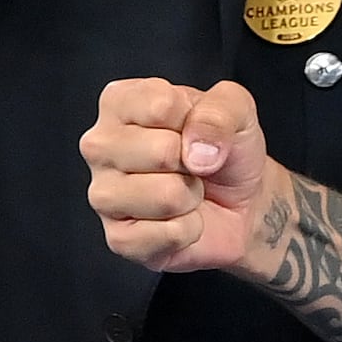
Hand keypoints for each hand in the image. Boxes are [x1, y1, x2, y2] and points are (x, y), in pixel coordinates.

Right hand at [85, 76, 278, 274]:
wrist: (242, 202)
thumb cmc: (226, 150)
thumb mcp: (236, 108)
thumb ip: (220, 110)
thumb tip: (196, 151)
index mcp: (118, 103)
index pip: (160, 107)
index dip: (194, 122)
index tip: (193, 129)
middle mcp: (100, 145)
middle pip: (161, 152)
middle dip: (193, 164)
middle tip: (191, 166)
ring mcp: (103, 194)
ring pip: (165, 196)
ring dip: (191, 197)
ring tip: (185, 191)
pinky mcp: (118, 239)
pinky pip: (168, 234)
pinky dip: (190, 230)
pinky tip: (180, 219)